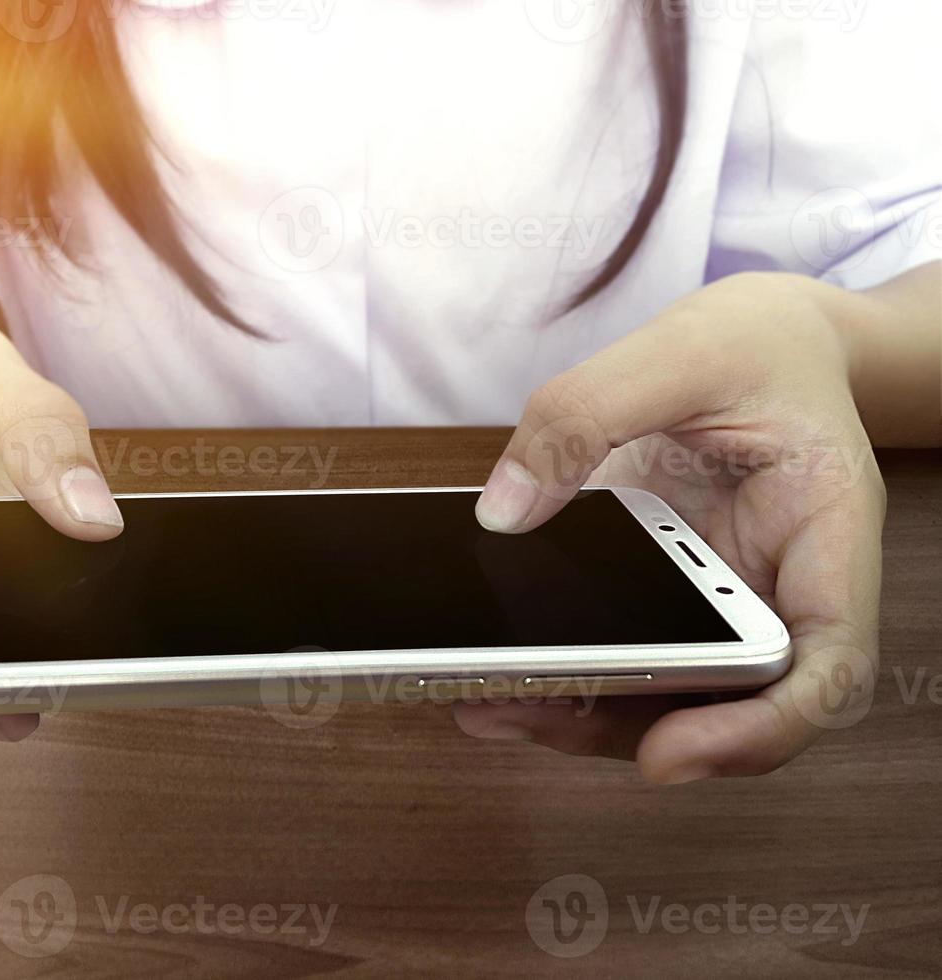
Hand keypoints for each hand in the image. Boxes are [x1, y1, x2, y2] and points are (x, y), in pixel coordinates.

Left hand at [462, 272, 885, 782]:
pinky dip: (569, 667)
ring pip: (672, 693)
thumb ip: (585, 415)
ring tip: (481, 699)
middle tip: (515, 710)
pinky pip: (631, 649)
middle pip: (730, 702)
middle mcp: (780, 585)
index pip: (824, 665)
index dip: (754, 731)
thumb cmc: (752, 343)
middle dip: (626, 725)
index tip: (667, 755)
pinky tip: (497, 662)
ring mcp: (724, 596)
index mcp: (823, 530)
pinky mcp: (672, 590)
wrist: (764, 340)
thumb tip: (504, 510)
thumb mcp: (676, 350)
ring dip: (581, 710)